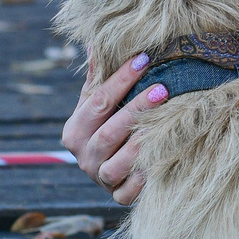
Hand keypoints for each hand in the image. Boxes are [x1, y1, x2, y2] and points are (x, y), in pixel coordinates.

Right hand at [61, 53, 165, 205]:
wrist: (113, 172)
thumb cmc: (108, 126)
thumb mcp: (98, 103)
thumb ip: (97, 77)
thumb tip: (95, 40)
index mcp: (74, 130)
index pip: (97, 101)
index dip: (121, 79)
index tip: (144, 58)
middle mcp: (83, 157)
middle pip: (108, 132)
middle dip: (136, 109)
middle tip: (163, 89)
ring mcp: (99, 179)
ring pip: (116, 165)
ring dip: (139, 146)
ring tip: (163, 126)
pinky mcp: (117, 197)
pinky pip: (129, 192)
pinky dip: (144, 179)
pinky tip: (163, 162)